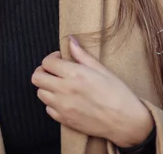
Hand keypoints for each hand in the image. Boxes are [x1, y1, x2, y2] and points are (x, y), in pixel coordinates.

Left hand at [31, 36, 153, 146]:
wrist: (126, 122)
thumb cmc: (118, 93)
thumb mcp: (102, 69)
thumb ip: (82, 55)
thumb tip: (70, 40)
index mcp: (75, 74)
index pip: (47, 62)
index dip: (52, 57)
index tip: (60, 58)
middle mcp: (65, 90)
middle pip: (37, 78)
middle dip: (43, 71)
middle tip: (54, 70)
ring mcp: (63, 107)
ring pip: (40, 94)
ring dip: (47, 87)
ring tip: (60, 84)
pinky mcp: (65, 121)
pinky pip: (48, 110)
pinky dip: (52, 103)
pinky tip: (65, 99)